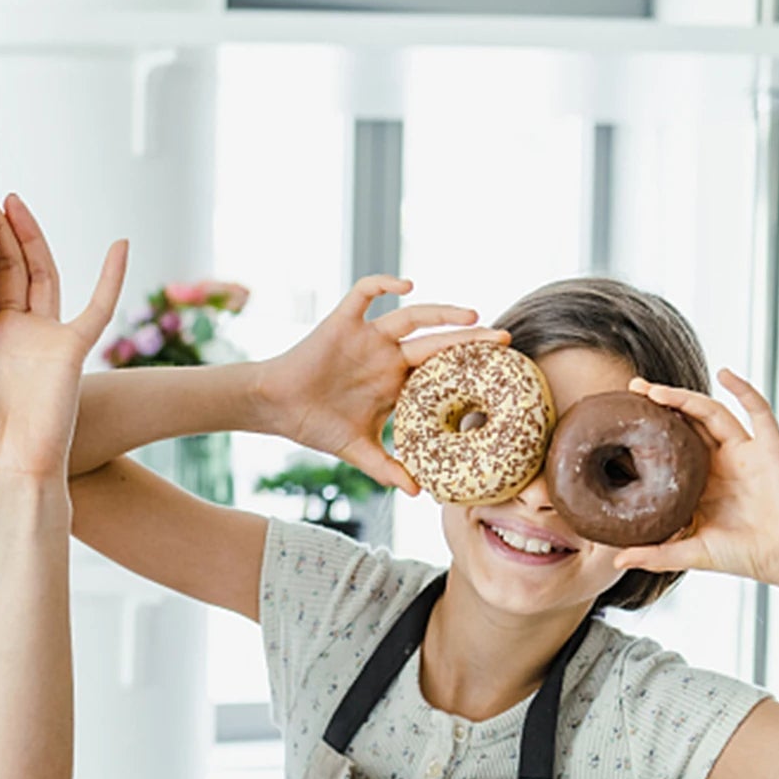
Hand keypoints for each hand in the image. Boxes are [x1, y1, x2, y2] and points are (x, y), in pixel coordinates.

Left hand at [0, 191, 127, 505]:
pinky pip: (98, 307)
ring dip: (30, 235)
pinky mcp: (70, 349)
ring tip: (9, 200)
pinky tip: (121, 244)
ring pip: (42, 271)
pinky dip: (113, 277)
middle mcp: (18, 331)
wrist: (5, 474)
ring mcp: (46, 337)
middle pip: (8, 264)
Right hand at [248, 274, 509, 493]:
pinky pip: (365, 294)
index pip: (439, 372)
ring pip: (411, 316)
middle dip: (470, 338)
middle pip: (437, 341)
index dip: (468, 370)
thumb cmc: (314, 426)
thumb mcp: (357, 450)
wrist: (275, 407)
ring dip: (441, 312)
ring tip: (471, 314)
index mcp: (394, 383)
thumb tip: (419, 494)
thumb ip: (388, 468)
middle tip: (503, 340)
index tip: (499, 374)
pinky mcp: (342, 323)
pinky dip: (385, 285)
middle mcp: (387, 356)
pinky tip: (408, 286)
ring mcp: (367, 338)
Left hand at [614, 370, 778, 593]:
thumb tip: (617, 561)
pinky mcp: (769, 448)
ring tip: (654, 389)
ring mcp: (744, 452)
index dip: (648, 433)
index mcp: (699, 482)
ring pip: (711, 413)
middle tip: (631, 389)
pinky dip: (743, 389)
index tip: (619, 422)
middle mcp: (719, 463)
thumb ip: (655, 555)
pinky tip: (725, 374)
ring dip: (685, 397)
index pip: (669, 448)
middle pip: (686, 423)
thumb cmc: (746, 555)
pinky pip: (758, 411)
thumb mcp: (691, 553)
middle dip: (660, 404)